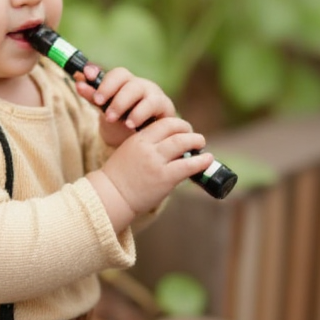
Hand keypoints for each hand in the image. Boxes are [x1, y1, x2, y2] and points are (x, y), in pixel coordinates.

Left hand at [74, 65, 175, 146]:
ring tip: (112, 117)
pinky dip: (139, 113)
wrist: (143, 145)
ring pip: (138, 89)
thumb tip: (78, 81)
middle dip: (109, 90)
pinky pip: (153, 104)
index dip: (101, 74)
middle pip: (125, 78)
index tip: (87, 77)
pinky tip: (130, 124)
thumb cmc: (123, 125)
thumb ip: (93, 96)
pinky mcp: (165, 106)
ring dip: (122, 102)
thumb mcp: (105, 111)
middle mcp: (140, 85)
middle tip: (98, 103)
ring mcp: (154, 94)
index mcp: (125, 84)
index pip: (115, 73)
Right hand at [89, 115, 212, 231]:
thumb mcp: (129, 152)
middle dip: (189, 131)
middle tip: (196, 138)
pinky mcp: (164, 178)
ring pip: (183, 143)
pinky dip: (201, 161)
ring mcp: (156, 163)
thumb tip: (168, 145)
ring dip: (196, 142)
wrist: (111, 196)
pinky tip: (207, 160)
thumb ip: (146, 145)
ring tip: (201, 145)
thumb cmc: (120, 177)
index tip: (184, 130)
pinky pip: (188, 165)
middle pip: (175, 129)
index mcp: (138, 139)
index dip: (178, 124)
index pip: (164, 123)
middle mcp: (148, 148)